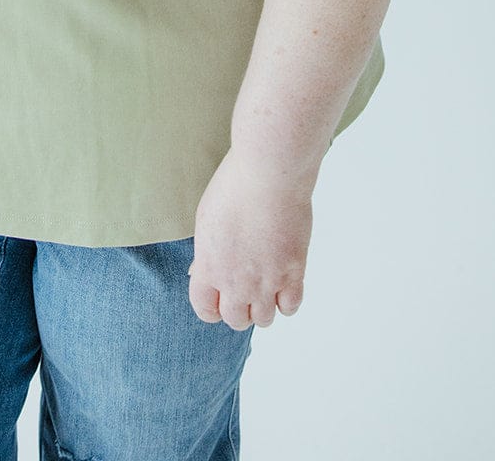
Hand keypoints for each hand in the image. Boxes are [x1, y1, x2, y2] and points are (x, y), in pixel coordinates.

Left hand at [188, 146, 314, 328]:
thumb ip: (206, 253)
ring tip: (266, 285)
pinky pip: (290, 307)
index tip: (218, 300)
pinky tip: (285, 283)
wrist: (268, 175)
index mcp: (209, 268)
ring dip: (263, 306)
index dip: (212, 308)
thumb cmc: (235, 186)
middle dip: (239, 308)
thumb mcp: (206, 219)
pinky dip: (287, 301)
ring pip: (264, 319)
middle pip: (236, 319)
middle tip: (244, 290)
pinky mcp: (293, 274)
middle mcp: (235, 282)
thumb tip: (202, 271)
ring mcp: (266, 282)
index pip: (205, 310)